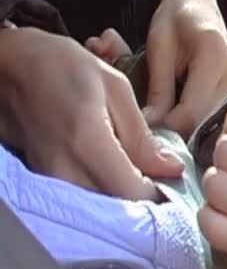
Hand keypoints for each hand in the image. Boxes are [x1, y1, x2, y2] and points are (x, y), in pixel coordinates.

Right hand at [0, 27, 183, 200]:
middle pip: (114, 203)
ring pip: (97, 200)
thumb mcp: (116, 89)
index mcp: (87, 141)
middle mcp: (63, 167)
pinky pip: (80, 192)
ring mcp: (48, 175)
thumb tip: (170, 167)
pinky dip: (101, 184)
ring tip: (135, 163)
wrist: (12, 65)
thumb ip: (141, 136)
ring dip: (121, 189)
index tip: (170, 175)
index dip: (157, 190)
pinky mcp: (42, 176)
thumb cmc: (64, 66)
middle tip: (156, 169)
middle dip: (141, 191)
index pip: (130, 191)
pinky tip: (111, 161)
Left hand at [145, 0, 226, 136]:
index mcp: (213, 57)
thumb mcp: (158, 48)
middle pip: (204, 123)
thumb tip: (150, 129)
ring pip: (211, 124)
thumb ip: (158, 89)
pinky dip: (195, 121)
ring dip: (185, 128)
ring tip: (162, 119)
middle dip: (174, 132)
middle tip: (149, 127)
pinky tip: (178, 114)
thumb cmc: (174, 19)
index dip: (165, 127)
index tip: (142, 128)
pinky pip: (216, 116)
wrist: (199, 1)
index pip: (191, 113)